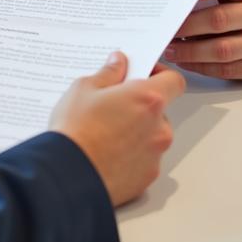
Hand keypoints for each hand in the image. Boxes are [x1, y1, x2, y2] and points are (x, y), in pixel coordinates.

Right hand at [50, 53, 184, 206]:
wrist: (68, 176)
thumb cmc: (76, 131)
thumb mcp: (84, 88)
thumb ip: (108, 73)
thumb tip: (119, 63)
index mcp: (148, 99)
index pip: (173, 80)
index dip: (160, 74)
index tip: (143, 74)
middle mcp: (159, 128)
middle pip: (159, 110)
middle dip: (140, 106)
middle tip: (113, 105)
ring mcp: (155, 155)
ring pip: (152, 135)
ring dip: (137, 131)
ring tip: (105, 133)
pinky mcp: (147, 178)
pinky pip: (144, 159)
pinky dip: (131, 155)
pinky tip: (107, 153)